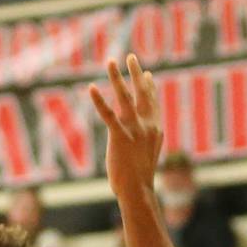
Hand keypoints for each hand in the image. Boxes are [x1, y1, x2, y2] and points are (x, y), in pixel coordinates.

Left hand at [89, 56, 163, 203]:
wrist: (138, 189)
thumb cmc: (140, 175)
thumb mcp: (147, 152)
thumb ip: (147, 138)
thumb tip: (146, 133)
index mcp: (155, 128)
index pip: (152, 102)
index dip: (149, 86)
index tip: (147, 73)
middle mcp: (147, 124)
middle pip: (142, 93)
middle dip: (136, 73)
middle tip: (130, 56)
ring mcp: (134, 129)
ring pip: (125, 97)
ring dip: (117, 77)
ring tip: (110, 61)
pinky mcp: (119, 136)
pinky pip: (107, 114)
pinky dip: (99, 100)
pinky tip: (91, 87)